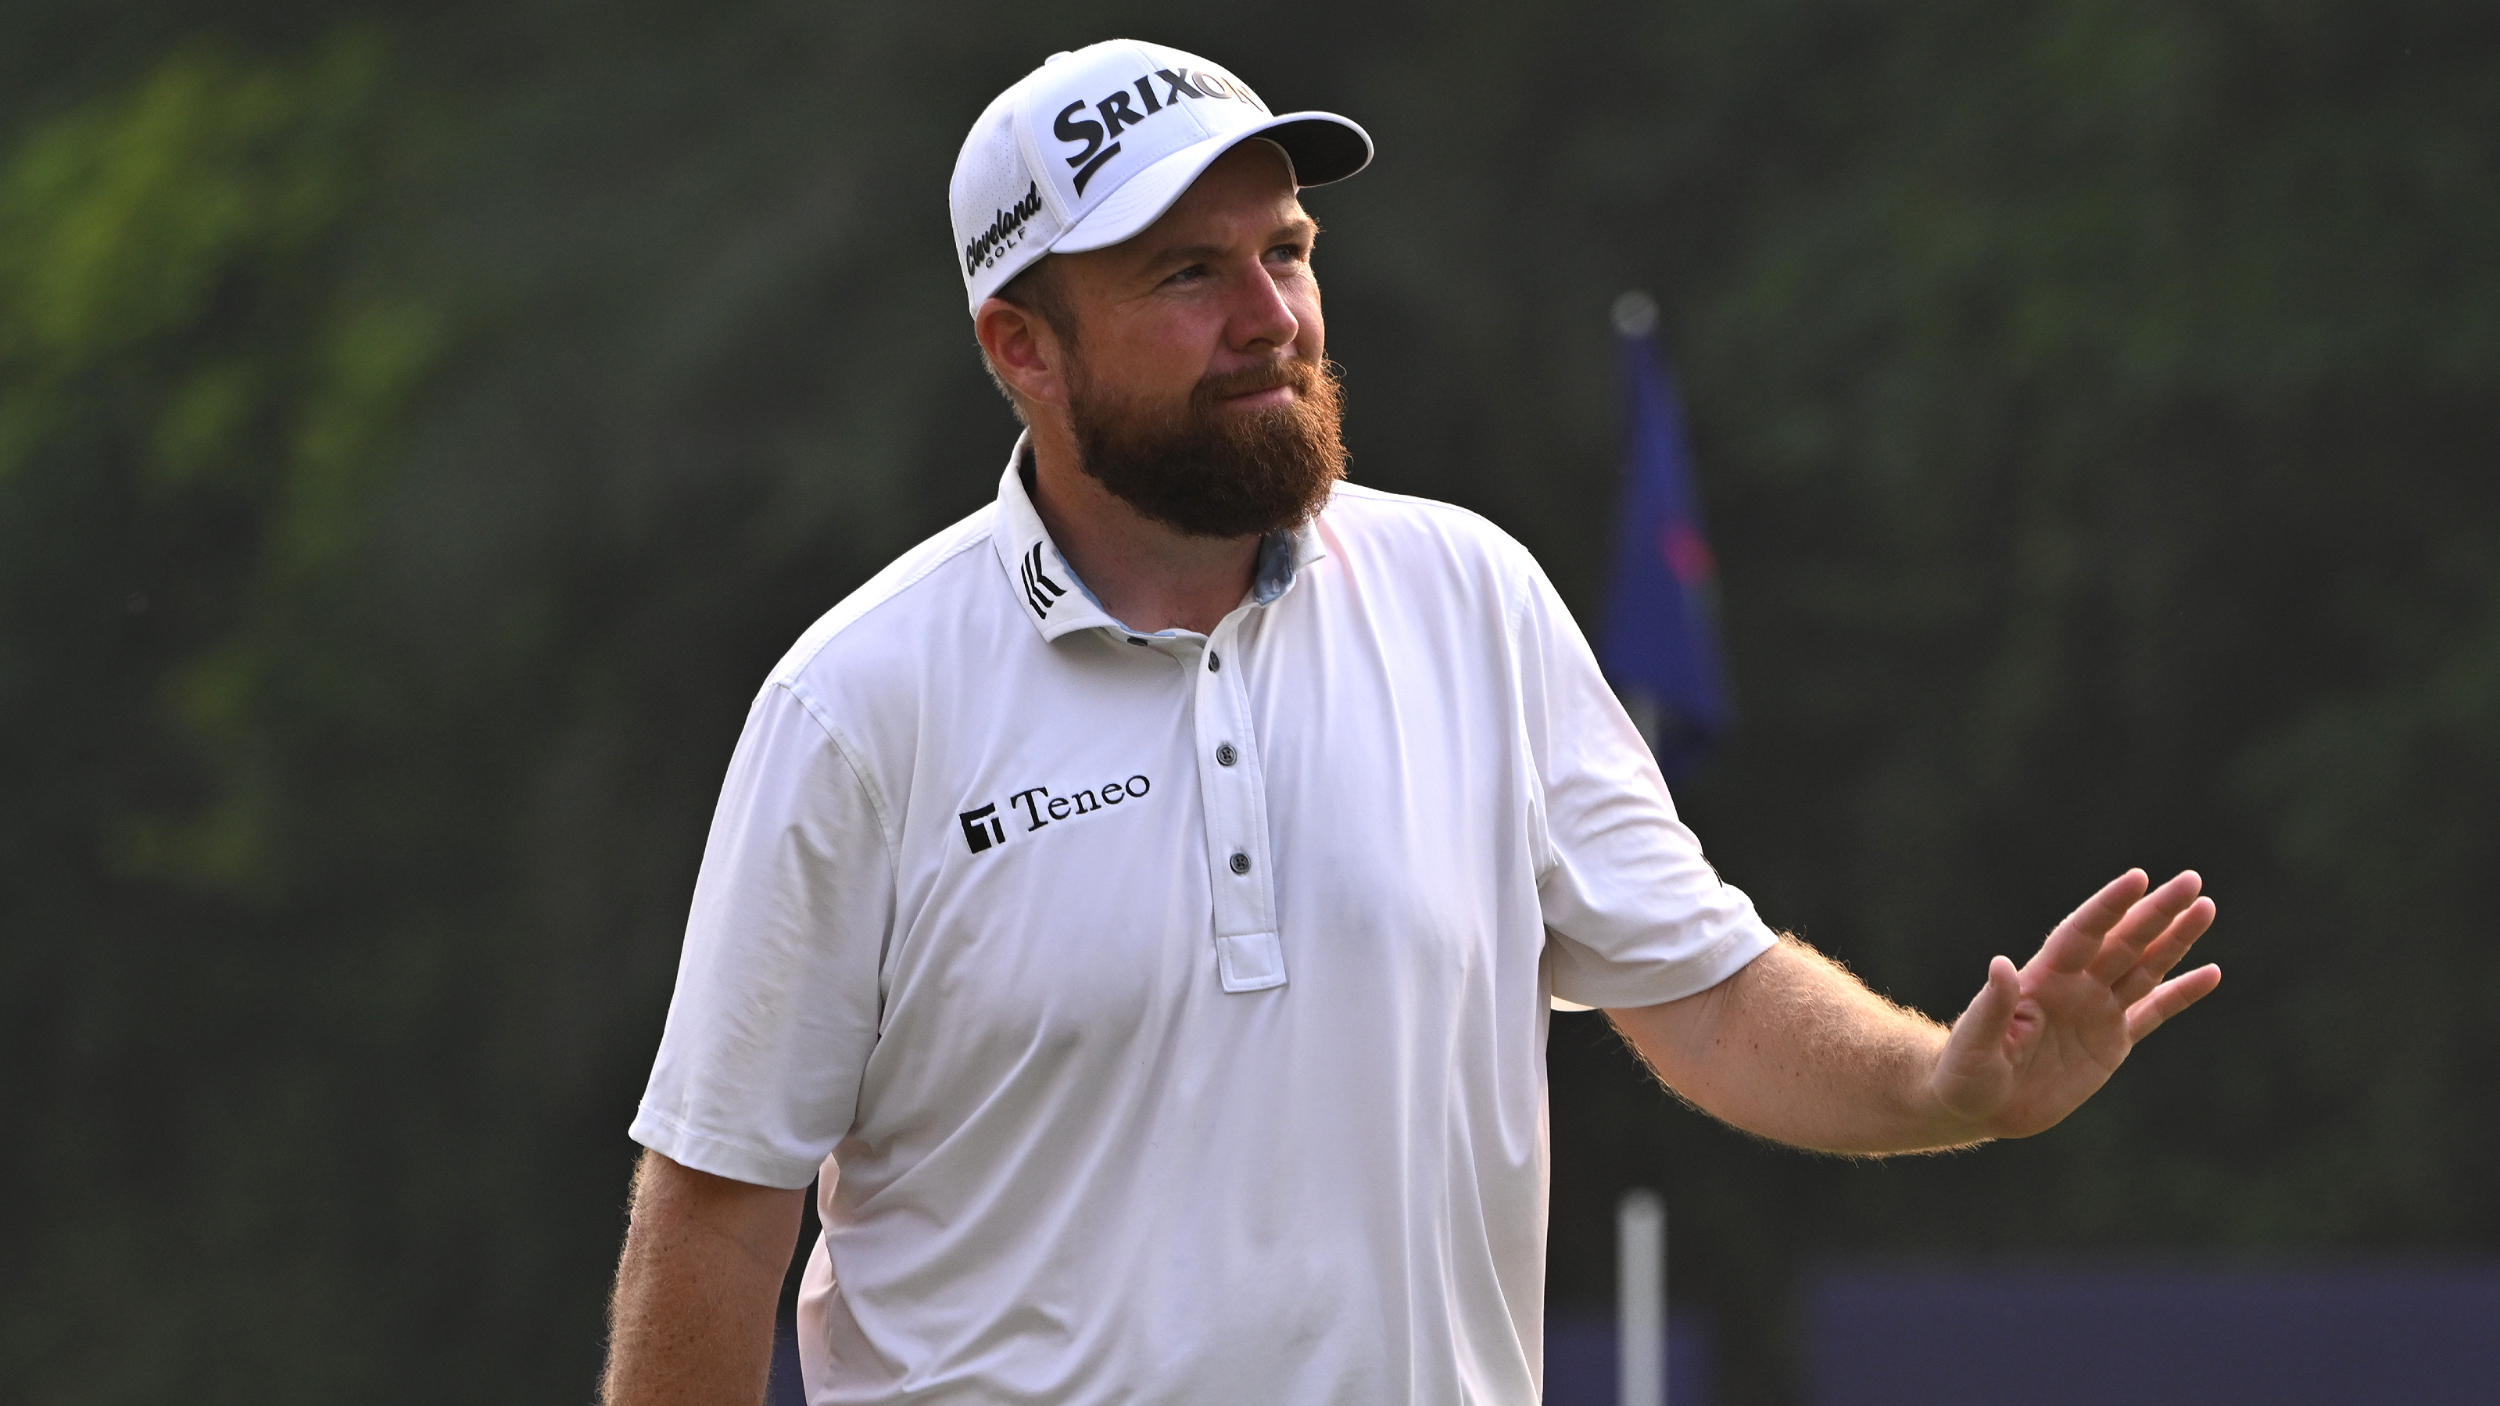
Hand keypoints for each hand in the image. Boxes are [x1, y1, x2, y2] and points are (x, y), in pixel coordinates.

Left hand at [1924, 869, 2219, 1139]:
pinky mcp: (2111, 1044)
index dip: (2109, 907)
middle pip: (2124, 942)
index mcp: (2042, 979)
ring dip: (2175, 940)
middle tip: (2192, 880)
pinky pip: (2153, 1013)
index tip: (2139, 878)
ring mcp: (2096, 1012)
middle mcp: (2075, 987)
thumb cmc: (1964, 1071)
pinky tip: (2210, 972)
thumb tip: (2001, 963)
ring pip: (2145, 968)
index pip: (2083, 934)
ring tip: (2206, 908)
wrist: (1977, 1106)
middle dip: (2157, 912)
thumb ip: (1994, 1005)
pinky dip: (2181, 994)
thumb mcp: (1975, 1041)